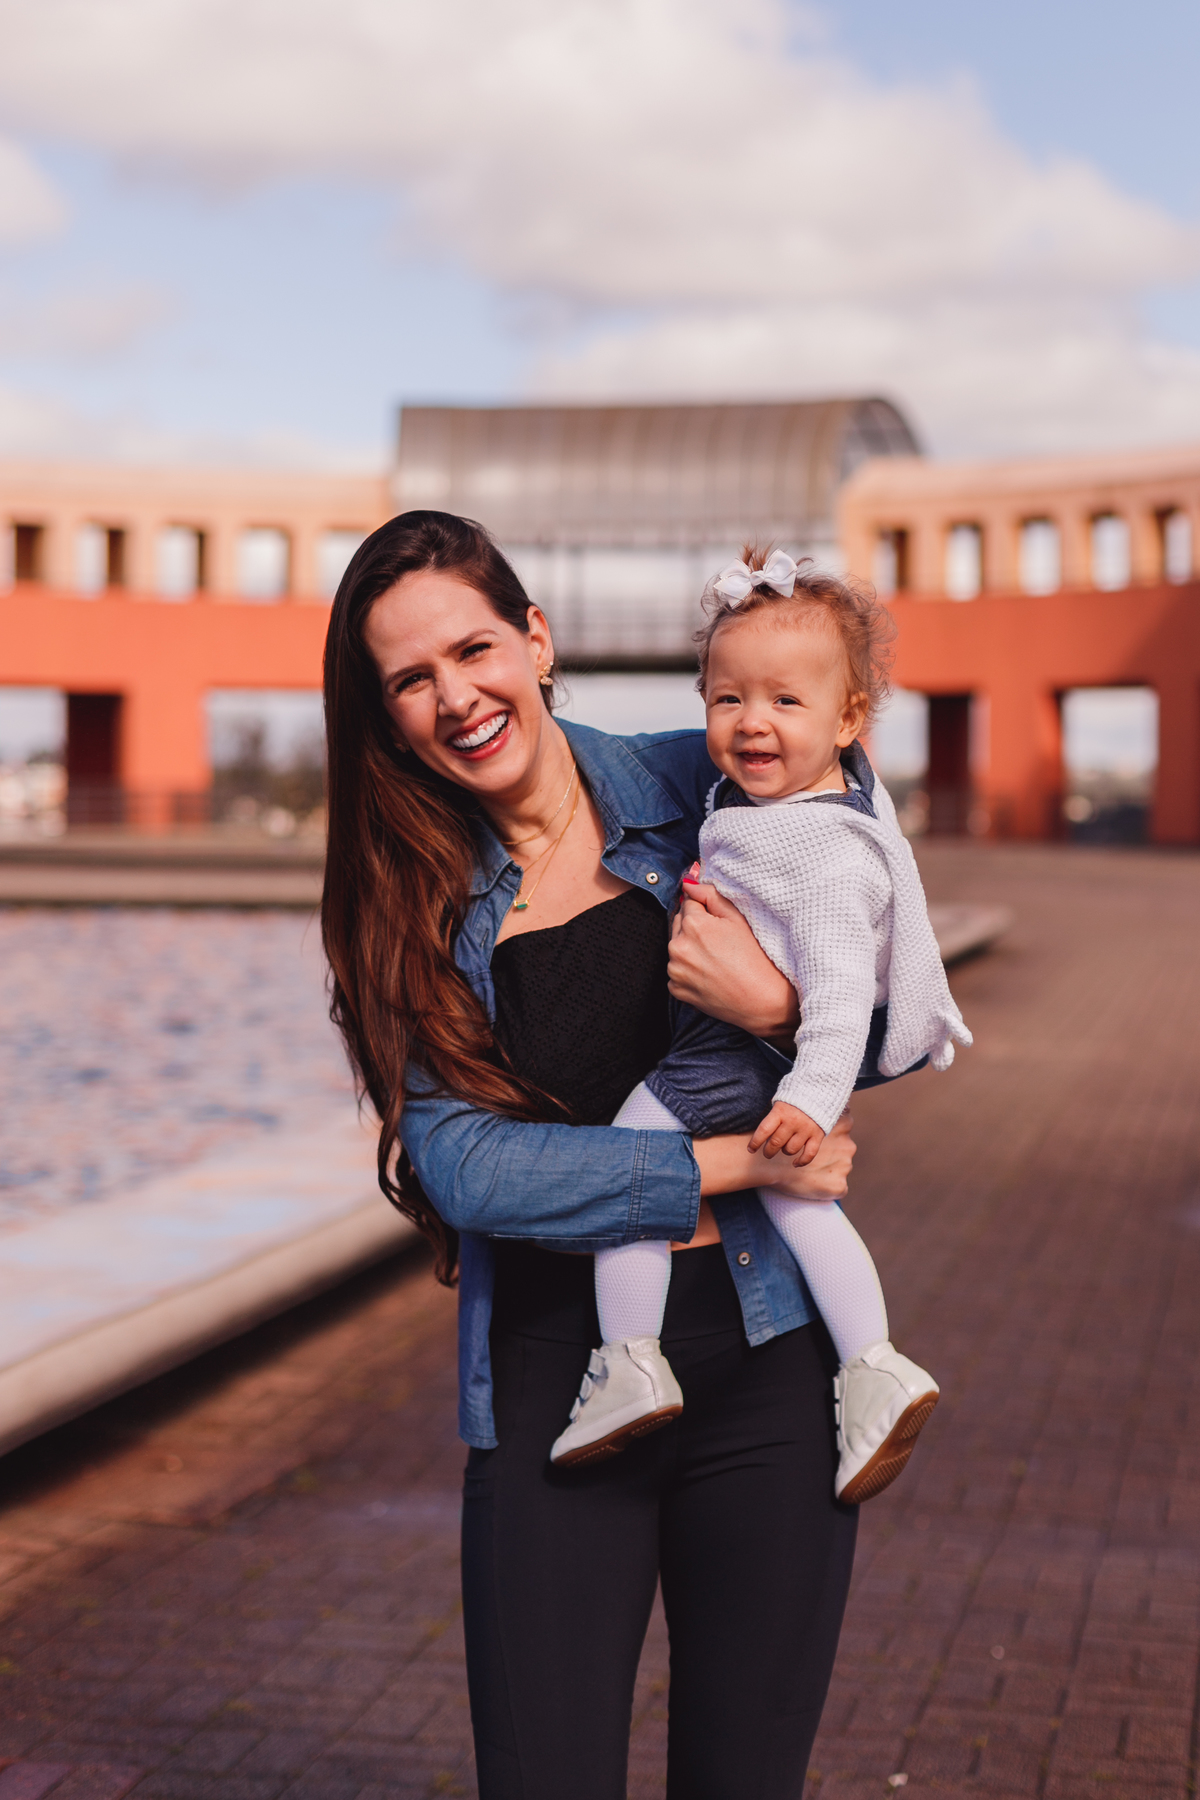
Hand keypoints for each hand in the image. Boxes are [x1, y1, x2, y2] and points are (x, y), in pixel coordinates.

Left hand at [668, 873, 799, 1038]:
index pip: (688, 902)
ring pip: (677, 948)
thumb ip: (710, 895)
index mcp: (693, 925)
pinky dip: (688, 971)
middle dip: (694, 928)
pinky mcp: (676, 990)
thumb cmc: (756, 958)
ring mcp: (675, 971)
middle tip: (720, 942)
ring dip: (689, 949)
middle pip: (679, 924)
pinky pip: (677, 972)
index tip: (719, 923)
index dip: (705, 910)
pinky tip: (710, 974)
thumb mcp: (737, 919)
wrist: (763, 1001)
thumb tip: (689, 882)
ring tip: (717, 959)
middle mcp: (677, 947)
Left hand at [749, 1101, 824, 1165]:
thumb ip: (773, 1118)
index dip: (755, 1143)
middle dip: (768, 1151)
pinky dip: (802, 1161)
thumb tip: (763, 1137)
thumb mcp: (780, 1103)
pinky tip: (795, 1163)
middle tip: (767, 1153)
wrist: (820, 1089)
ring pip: (790, 1149)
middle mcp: (792, 1121)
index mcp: (780, 1112)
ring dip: (785, 1151)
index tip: (751, 1149)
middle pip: (776, 1143)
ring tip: (783, 1148)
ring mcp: (806, 1129)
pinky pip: (809, 1154)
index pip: (763, 1131)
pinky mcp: (818, 1134)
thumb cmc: (795, 1098)